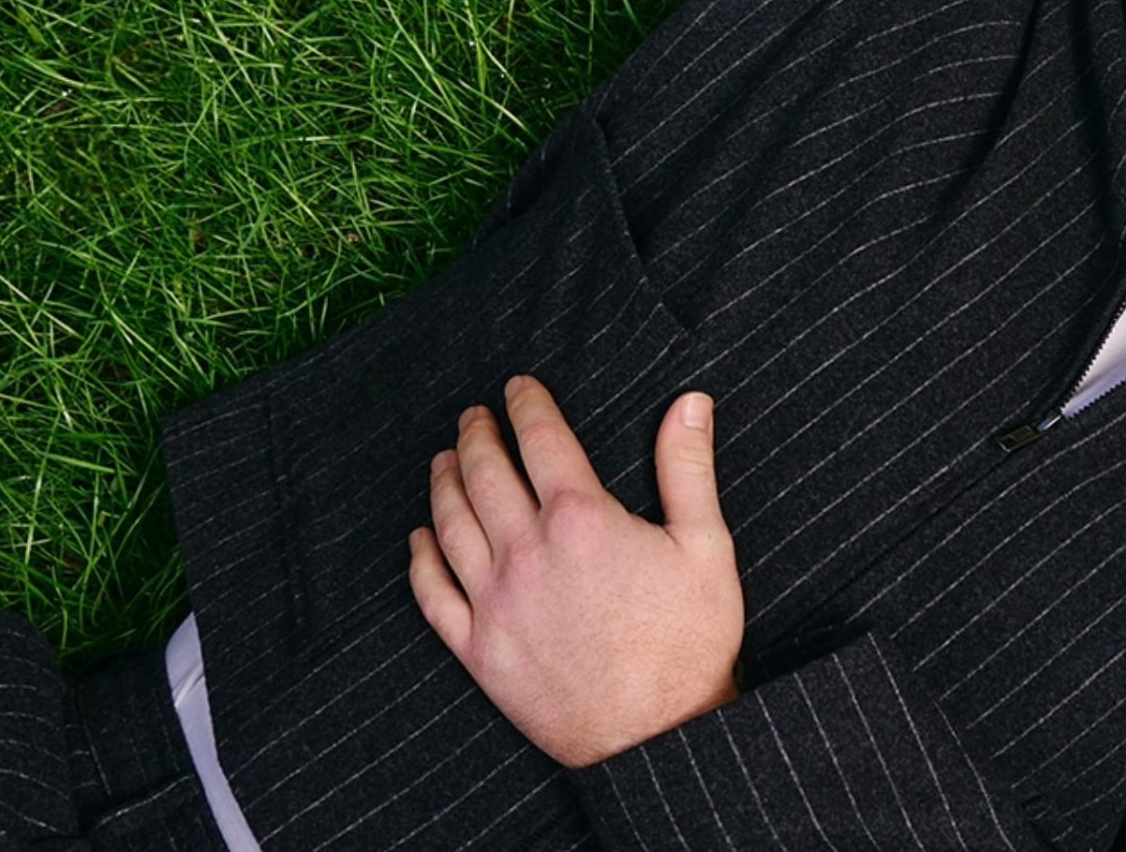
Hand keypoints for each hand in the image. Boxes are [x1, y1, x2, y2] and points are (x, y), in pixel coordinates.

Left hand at [407, 376, 743, 768]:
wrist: (656, 736)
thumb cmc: (689, 642)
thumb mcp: (706, 546)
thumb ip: (689, 467)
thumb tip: (689, 402)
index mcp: (582, 519)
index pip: (541, 440)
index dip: (527, 406)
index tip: (517, 387)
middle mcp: (527, 552)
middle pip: (486, 474)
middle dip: (477, 435)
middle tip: (474, 415)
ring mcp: (496, 601)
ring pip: (451, 525)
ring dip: (443, 483)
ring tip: (443, 459)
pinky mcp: (479, 648)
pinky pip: (433, 594)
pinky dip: (420, 559)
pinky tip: (419, 539)